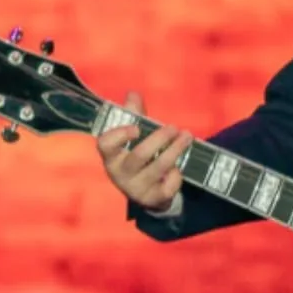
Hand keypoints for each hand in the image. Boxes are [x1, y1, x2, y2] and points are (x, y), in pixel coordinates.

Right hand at [96, 90, 192, 213]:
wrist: (146, 192)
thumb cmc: (137, 156)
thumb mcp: (133, 136)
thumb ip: (133, 115)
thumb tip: (133, 94)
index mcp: (111, 155)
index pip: (105, 145)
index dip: (118, 135)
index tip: (136, 128)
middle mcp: (119, 173)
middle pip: (139, 155)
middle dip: (159, 139)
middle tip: (174, 127)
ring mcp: (135, 188)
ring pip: (157, 168)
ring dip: (175, 150)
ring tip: (187, 137)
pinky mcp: (151, 199)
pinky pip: (167, 187)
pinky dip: (176, 176)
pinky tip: (178, 169)